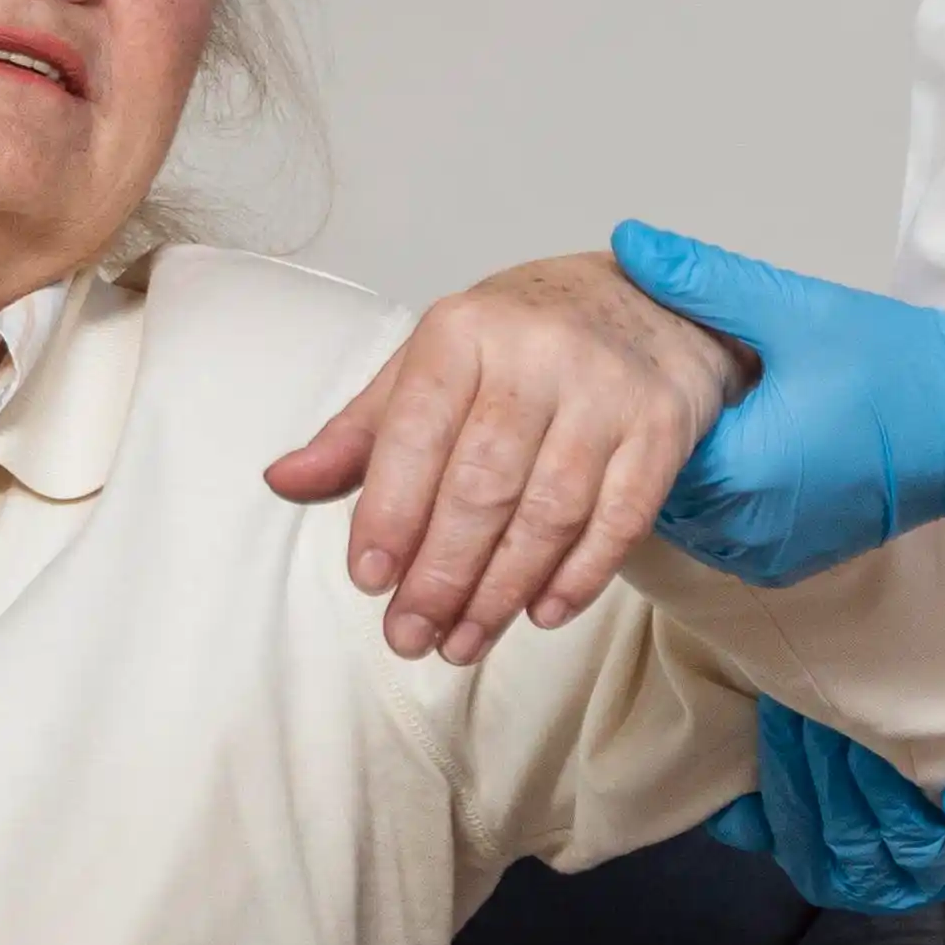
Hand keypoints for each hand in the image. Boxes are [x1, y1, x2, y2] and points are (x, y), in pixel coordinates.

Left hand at [260, 254, 749, 661]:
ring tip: (463, 642)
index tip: (370, 580)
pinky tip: (541, 615)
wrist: (645, 302)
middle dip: (441, 574)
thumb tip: (283, 480)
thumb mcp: (432, 366)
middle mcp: (538, 356)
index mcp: (463, 334)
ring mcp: (607, 391)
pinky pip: (620, 518)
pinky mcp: (662, 427)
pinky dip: (579, 576)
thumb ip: (363, 430)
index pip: (416, 434)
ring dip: (501, 591)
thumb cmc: (519, 344)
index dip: (390, 513)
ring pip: (549, 511)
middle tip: (410, 635)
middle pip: (482, 486)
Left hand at [611, 225, 944, 587]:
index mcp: (741, 472)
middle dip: (650, 438)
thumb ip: (703, 281)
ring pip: (686, 515)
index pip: (639, 448)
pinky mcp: (787, 562)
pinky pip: (723, 532)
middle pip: (655, 486)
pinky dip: (719, 494)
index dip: (629, 403)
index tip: (626, 365)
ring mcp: (767, 554)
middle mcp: (747, 530)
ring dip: (684, 469)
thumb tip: (632, 244)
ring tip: (695, 414)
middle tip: (651, 386)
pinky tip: (734, 446)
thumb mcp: (795, 309)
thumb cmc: (899, 368)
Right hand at [704, 703, 944, 915]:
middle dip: (829, 775)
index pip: (803, 846)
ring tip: (869, 730)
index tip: (779, 721)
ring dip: (886, 787)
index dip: (787, 786)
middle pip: (853, 842)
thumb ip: (769, 796)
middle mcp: (895, 883)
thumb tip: (733, 816)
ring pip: (913, 843)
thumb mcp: (814, 766)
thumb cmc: (879, 744)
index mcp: (838, 874)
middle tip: (820, 710)